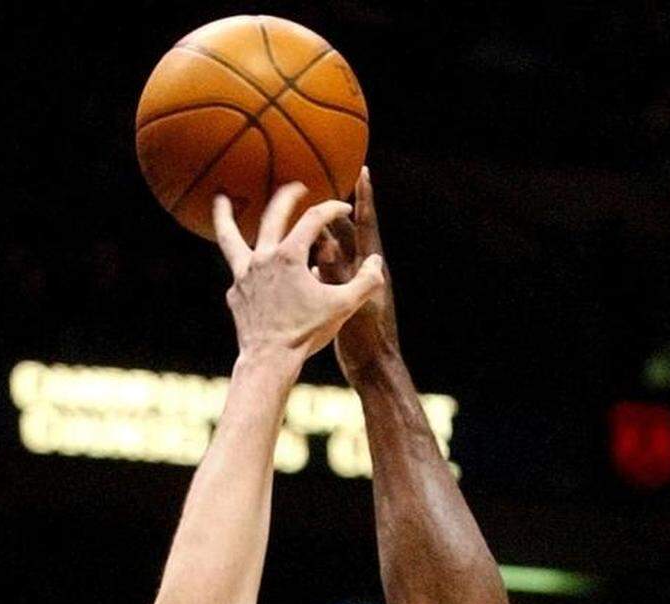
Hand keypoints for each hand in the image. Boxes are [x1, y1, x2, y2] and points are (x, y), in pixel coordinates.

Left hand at [214, 183, 383, 363]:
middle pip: (272, 215)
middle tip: (296, 187)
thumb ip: (366, 282)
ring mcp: (244, 275)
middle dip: (287, 196)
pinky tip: (246, 268)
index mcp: (290, 255)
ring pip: (231, 237)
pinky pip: (239, 273)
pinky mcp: (235, 294)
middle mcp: (263, 258)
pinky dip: (244, 266)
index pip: (314, 219)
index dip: (332, 208)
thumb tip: (377, 262)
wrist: (269, 361)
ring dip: (225, 215)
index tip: (343, 208)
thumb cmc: (306, 334)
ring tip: (221, 199)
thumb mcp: (343, 307)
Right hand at [314, 168, 398, 385]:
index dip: (365, 198)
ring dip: (318, 236)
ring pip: (333, 252)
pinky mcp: (341, 300)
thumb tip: (325, 240)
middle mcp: (362, 272)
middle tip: (317, 189)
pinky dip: (314, 262)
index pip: (366, 224)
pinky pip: (325, 272)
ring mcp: (351, 285)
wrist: (371, 367)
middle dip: (333, 211)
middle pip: (346, 233)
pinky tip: (298, 259)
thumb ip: (337, 272)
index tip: (363, 170)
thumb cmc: (366, 340)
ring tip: (300, 218)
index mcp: (369, 269)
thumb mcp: (349, 303)